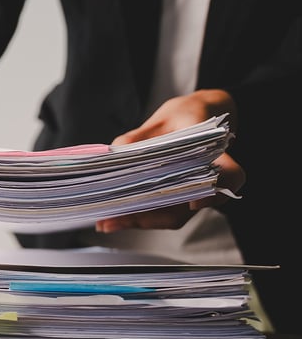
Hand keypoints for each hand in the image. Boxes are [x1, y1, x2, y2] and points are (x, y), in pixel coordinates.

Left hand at [95, 89, 244, 232]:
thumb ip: (141, 135)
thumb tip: (116, 151)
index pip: (230, 175)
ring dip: (140, 221)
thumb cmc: (185, 117)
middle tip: (117, 217)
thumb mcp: (165, 117)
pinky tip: (113, 216)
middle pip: (188, 207)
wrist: (198, 117)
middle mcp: (210, 180)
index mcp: (215, 153)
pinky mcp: (181, 199)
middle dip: (151, 217)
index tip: (197, 200)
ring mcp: (195, 194)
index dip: (219, 189)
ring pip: (173, 216)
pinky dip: (138, 216)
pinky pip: (163, 213)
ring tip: (108, 221)